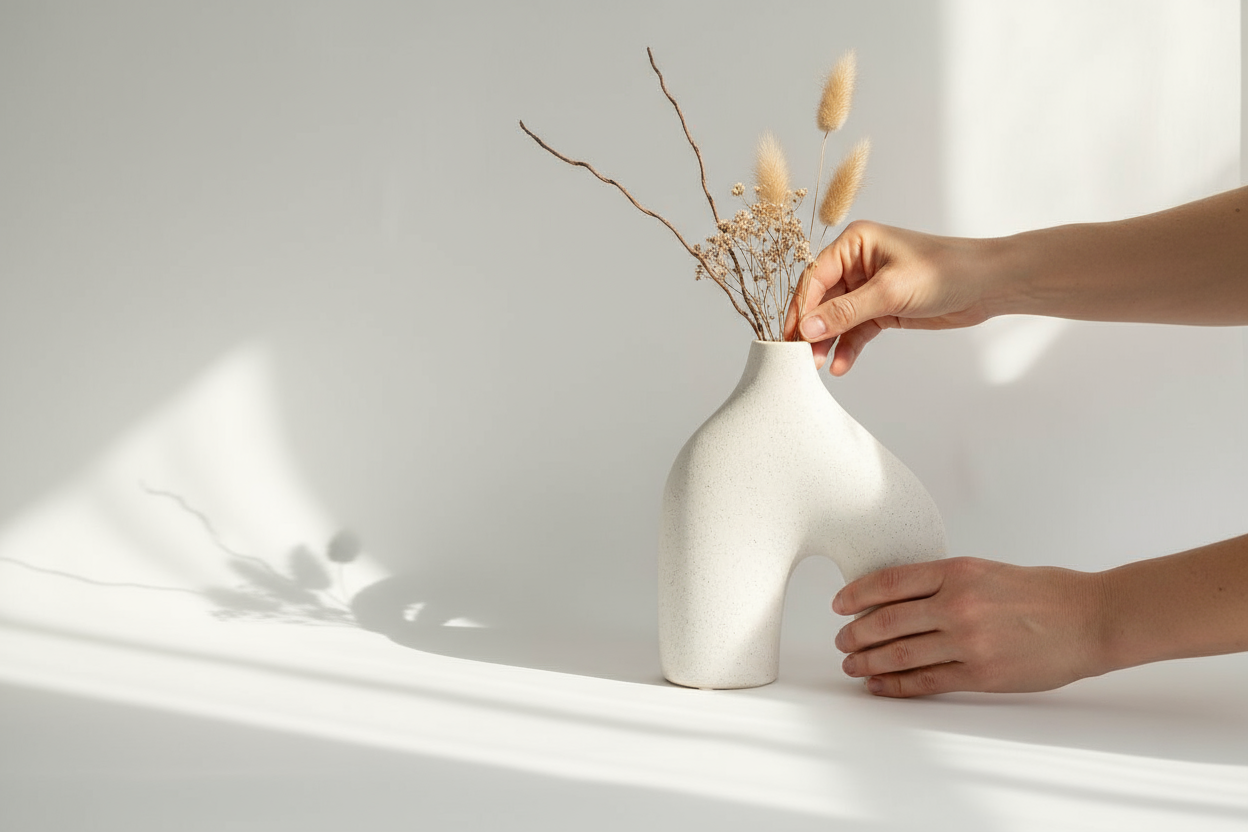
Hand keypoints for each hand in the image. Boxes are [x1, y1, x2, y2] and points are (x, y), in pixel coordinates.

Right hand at [783, 221, 998, 373]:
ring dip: (828, 341)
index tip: (792, 336)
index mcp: (855, 243)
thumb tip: (808, 328)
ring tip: (818, 365)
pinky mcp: (882, 308)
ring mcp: (869, 287)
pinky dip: (848, 347)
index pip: (815, 276)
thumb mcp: (889, 292)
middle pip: (821, 299)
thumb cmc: (944, 271)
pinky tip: (841, 365)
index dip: (801, 307)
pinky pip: (856, 330)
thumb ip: (846, 312)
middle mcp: (857, 263)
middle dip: (812, 328)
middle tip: (800, 356)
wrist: (987, 285)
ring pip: (837, 318)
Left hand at [832, 557, 1107, 696]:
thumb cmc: (1042, 592)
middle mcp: (958, 605)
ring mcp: (968, 642)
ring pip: (901, 654)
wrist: (1090, 620)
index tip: (839, 604)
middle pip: (887, 621)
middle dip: (856, 633)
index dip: (856, 594)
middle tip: (841, 640)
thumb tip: (897, 598)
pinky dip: (896, 685)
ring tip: (851, 664)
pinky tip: (879, 684)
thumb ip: (944, 583)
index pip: (889, 582)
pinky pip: (926, 681)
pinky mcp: (981, 674)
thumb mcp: (986, 571)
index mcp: (957, 572)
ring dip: (868, 661)